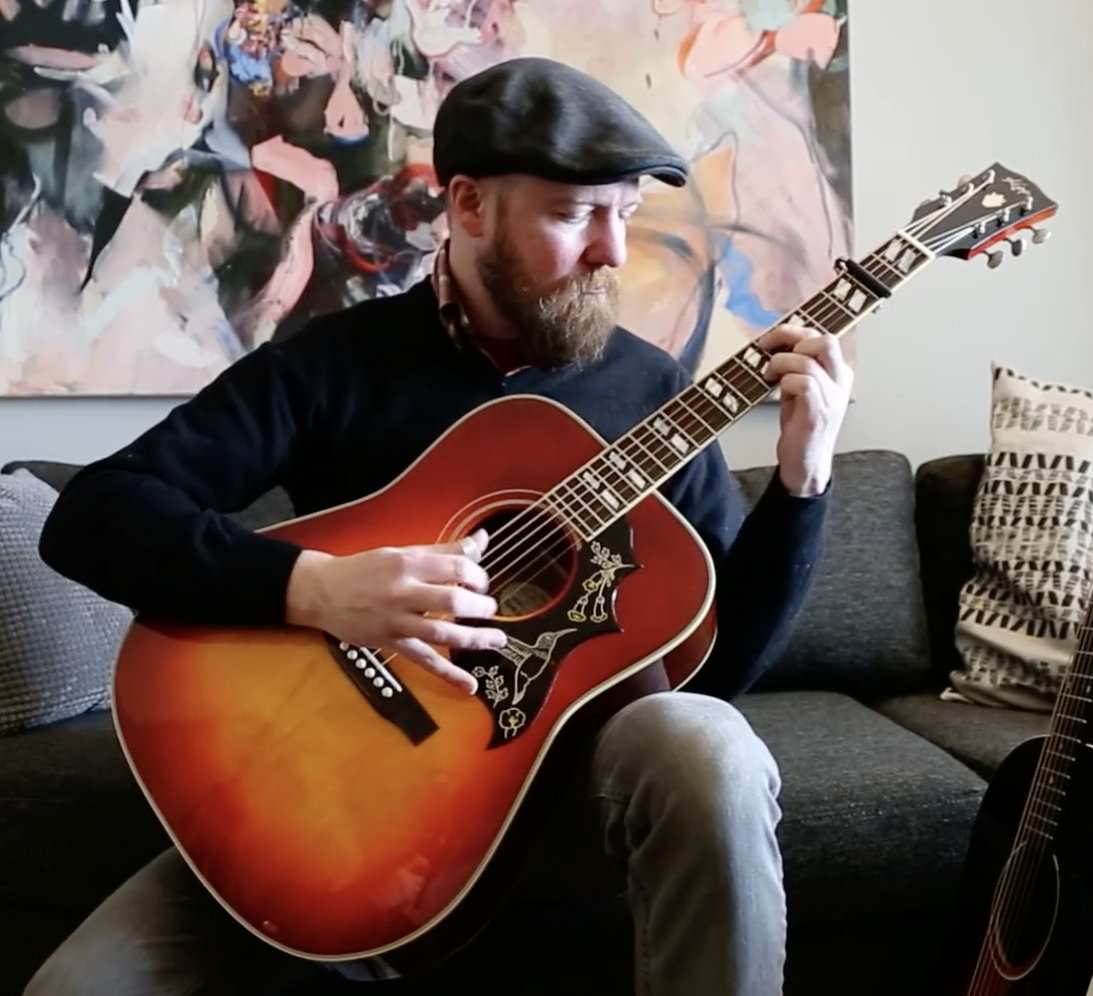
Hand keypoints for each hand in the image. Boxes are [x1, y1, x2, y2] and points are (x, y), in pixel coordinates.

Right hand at [285, 528, 504, 693]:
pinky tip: (469, 685)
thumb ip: (445, 550)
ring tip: (497, 639)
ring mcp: (397, 621)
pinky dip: (448, 675)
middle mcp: (403, 592)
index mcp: (408, 563)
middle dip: (480, 607)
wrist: (322, 591)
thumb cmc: (365, 569)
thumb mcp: (403, 552)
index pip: (456, 569)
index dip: (478, 577)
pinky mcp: (391, 643)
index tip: (481, 583)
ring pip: (443, 635)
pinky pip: (424, 661)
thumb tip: (481, 540)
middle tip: (489, 608)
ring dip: (475, 638)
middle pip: (452, 602)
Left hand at [759, 324, 852, 496]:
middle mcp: (840, 382)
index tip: (769, 338)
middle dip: (791, 338)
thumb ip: (795, 366)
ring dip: (780, 364)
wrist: (804, 463)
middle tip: (768, 349)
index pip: (822, 336)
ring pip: (808, 361)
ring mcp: (832, 397)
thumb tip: (775, 343)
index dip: (793, 331)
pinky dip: (785, 383)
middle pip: (826, 340)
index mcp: (838, 372)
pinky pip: (803, 383)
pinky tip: (778, 391)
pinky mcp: (818, 413)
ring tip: (769, 375)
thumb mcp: (799, 389)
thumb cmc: (801, 426)